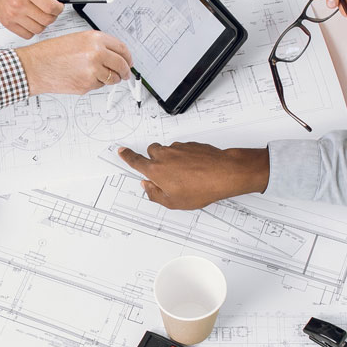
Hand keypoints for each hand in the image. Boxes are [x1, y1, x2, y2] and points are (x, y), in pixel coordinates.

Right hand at [0, 0, 63, 38]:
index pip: (50, 6)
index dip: (59, 7)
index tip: (59, 5)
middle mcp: (18, 4)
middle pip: (46, 19)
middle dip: (53, 15)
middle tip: (51, 9)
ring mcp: (12, 15)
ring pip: (38, 29)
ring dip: (43, 23)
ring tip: (40, 13)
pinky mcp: (7, 23)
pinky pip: (27, 35)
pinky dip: (32, 29)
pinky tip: (31, 19)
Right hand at [17, 30, 132, 94]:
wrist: (36, 66)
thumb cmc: (51, 53)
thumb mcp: (77, 39)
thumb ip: (98, 45)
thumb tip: (116, 56)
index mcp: (95, 38)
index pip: (122, 48)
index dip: (128, 57)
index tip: (129, 61)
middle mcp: (96, 53)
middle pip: (122, 65)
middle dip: (125, 71)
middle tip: (124, 74)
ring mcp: (93, 70)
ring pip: (112, 78)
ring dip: (110, 79)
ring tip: (97, 75)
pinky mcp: (88, 85)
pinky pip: (99, 86)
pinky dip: (95, 83)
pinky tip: (82, 77)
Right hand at [116, 142, 268, 209]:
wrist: (224, 173)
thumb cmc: (200, 189)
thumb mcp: (173, 202)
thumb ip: (155, 194)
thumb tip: (147, 186)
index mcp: (156, 170)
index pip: (135, 161)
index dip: (127, 156)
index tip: (122, 151)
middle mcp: (165, 155)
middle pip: (151, 151)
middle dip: (153, 159)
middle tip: (163, 173)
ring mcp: (179, 148)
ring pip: (168, 150)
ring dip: (170, 159)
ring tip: (184, 175)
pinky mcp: (192, 145)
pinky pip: (183, 150)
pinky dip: (185, 157)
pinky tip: (195, 170)